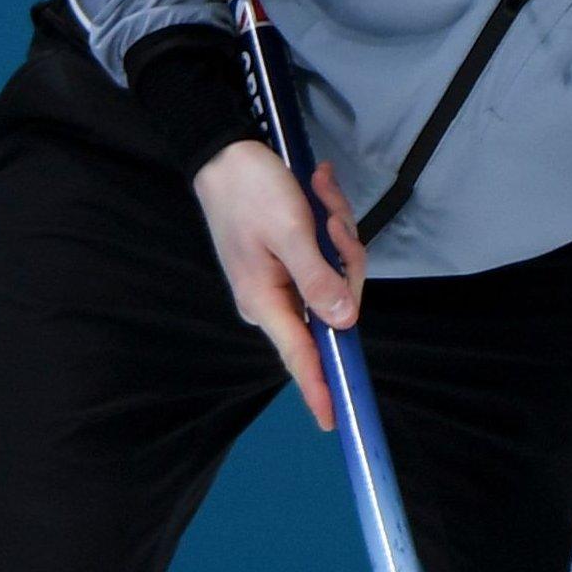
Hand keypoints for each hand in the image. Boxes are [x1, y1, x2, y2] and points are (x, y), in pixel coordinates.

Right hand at [192, 140, 367, 430]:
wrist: (226, 152)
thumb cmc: (252, 191)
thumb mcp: (292, 233)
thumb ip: (319, 280)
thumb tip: (344, 323)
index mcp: (266, 300)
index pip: (300, 356)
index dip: (320, 388)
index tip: (335, 419)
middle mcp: (274, 298)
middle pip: (335, 303)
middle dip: (344, 258)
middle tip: (331, 219)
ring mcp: (283, 278)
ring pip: (337, 272)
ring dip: (338, 232)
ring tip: (319, 195)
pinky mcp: (291, 259)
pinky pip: (327, 253)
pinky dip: (330, 222)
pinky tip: (318, 191)